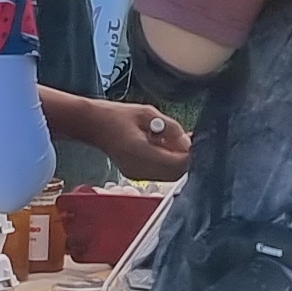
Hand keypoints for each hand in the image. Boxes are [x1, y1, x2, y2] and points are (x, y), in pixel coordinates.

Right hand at [49, 95, 191, 181]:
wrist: (93, 125)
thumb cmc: (117, 115)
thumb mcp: (148, 114)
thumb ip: (170, 128)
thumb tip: (188, 142)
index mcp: (141, 153)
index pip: (176, 163)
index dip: (191, 155)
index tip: (198, 142)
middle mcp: (139, 169)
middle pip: (175, 174)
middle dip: (186, 159)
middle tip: (192, 142)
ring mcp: (136, 175)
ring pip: (169, 176)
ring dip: (178, 162)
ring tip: (178, 143)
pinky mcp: (135, 175)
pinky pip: (159, 174)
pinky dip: (168, 163)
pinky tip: (166, 148)